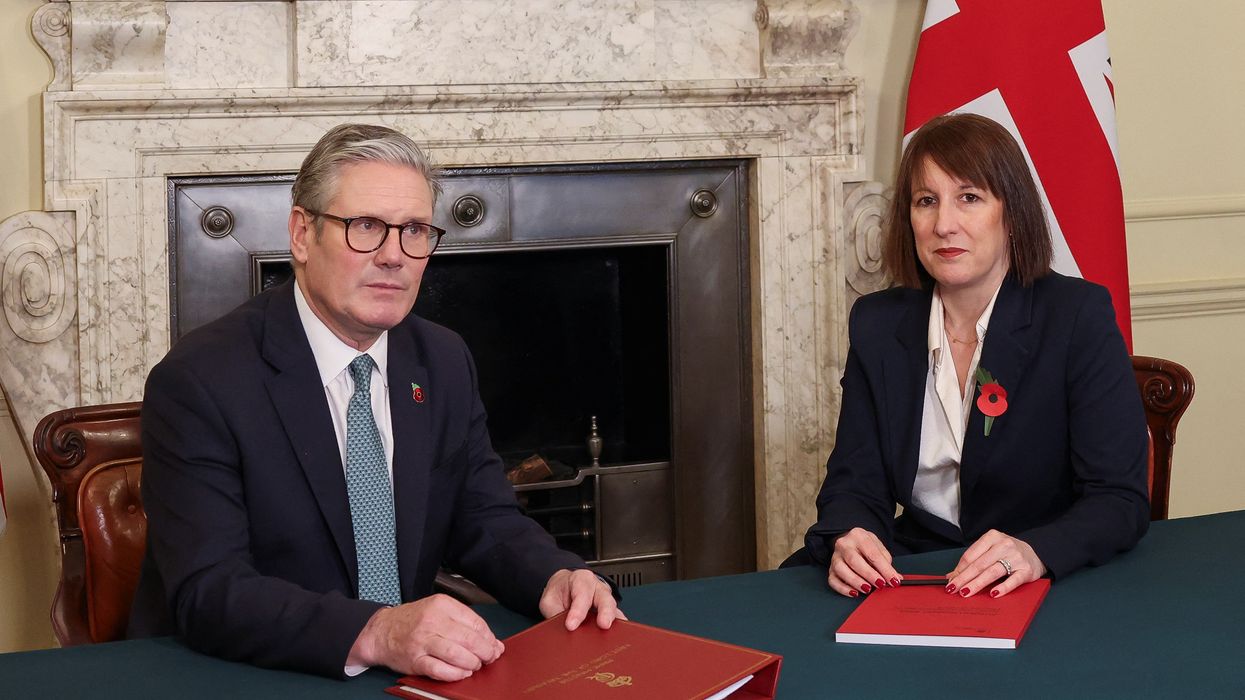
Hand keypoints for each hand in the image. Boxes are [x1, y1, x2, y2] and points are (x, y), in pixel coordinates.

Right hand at [348, 594, 503, 680]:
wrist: (382, 630)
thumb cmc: (414, 620)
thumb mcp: (438, 611)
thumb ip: (466, 624)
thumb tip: (494, 643)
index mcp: (441, 605)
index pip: (475, 622)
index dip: (489, 637)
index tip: (494, 646)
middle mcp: (432, 620)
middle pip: (469, 638)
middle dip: (485, 652)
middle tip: (489, 658)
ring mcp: (422, 640)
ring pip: (457, 654)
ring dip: (472, 663)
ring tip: (475, 665)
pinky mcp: (415, 659)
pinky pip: (440, 669)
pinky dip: (455, 673)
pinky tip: (462, 673)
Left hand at [539, 569, 624, 630]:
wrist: (564, 586)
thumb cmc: (559, 591)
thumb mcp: (549, 600)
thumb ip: (554, 613)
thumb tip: (561, 631)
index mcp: (581, 580)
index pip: (581, 595)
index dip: (577, 611)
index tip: (571, 625)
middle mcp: (597, 587)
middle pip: (605, 599)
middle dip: (605, 612)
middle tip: (603, 625)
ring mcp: (605, 599)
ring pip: (614, 608)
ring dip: (613, 621)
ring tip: (613, 635)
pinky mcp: (610, 611)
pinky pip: (616, 618)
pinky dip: (619, 627)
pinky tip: (618, 637)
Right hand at [828, 527, 900, 596]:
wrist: (851, 542)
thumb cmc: (867, 547)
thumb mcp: (879, 548)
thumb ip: (886, 563)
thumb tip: (895, 578)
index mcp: (858, 536)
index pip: (872, 554)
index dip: (884, 569)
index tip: (893, 581)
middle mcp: (844, 544)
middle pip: (854, 560)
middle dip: (869, 575)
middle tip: (880, 585)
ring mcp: (835, 556)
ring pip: (841, 570)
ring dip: (856, 581)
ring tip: (868, 589)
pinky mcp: (830, 569)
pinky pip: (832, 580)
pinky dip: (843, 588)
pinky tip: (854, 592)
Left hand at [946, 529, 1045, 598]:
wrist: (1035, 553)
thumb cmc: (1008, 552)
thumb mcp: (990, 550)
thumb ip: (973, 561)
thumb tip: (952, 576)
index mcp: (992, 537)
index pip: (971, 555)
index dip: (959, 569)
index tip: (950, 580)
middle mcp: (1004, 545)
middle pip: (979, 564)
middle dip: (964, 578)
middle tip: (953, 589)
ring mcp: (1016, 558)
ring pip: (992, 572)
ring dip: (977, 584)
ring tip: (966, 592)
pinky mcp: (1026, 570)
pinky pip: (1013, 581)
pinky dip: (1002, 588)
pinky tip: (993, 594)